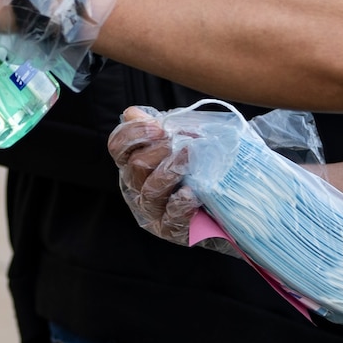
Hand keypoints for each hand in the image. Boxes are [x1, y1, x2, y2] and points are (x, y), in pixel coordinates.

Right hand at [108, 106, 201, 245]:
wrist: (225, 201)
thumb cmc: (198, 166)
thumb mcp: (181, 141)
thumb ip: (159, 127)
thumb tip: (132, 113)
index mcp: (133, 162)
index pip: (118, 146)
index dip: (134, 134)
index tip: (160, 129)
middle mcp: (136, 187)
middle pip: (135, 167)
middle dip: (158, 152)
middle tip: (181, 144)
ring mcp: (151, 210)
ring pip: (150, 191)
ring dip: (170, 172)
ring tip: (189, 160)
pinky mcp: (169, 229)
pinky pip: (170, 218)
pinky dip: (180, 204)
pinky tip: (192, 193)